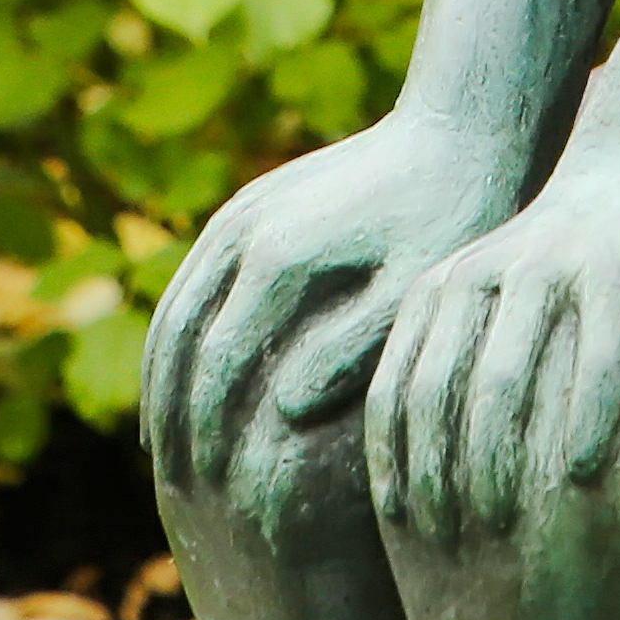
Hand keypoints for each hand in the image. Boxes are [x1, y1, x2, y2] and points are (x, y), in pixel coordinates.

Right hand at [141, 110, 531, 499]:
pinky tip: (191, 378)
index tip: (207, 490)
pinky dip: (179, 340)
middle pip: (179, 341)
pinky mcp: (246, 204)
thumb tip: (284, 409)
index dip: (209, 434)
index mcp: (279, 257)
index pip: (220, 366)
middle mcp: (243, 229)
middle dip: (169, 414)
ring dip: (161, 380)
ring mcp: (238, 213)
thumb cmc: (455, 222)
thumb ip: (350, 351)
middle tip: (171, 481)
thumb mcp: (413, 295)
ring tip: (165, 443)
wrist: (457, 129)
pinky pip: (192, 283)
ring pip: (176, 310)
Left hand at [370, 156, 619, 545]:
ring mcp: (550, 274)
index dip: (394, 459)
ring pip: (507, 382)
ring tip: (502, 527)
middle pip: (443, 393)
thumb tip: (413, 481)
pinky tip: (580, 475)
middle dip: (440, 475)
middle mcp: (483, 277)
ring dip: (498, 461)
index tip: (401, 524)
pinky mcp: (616, 279)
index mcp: (440, 289)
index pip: (397, 388)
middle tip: (449, 544)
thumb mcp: (487, 299)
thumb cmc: (558, 267)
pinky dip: (583, 422)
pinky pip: (595, 362)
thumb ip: (450, 363)